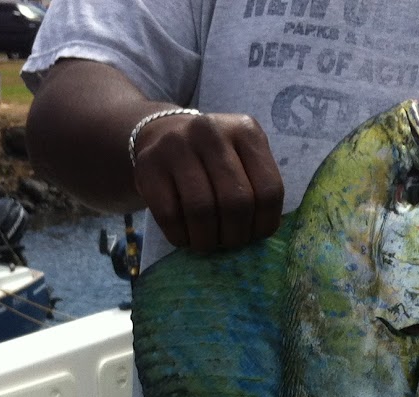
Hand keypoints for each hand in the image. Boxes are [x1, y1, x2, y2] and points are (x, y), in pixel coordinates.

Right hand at [131, 111, 283, 251]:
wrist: (162, 136)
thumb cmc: (212, 159)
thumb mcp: (242, 158)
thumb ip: (256, 187)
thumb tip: (260, 233)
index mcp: (246, 131)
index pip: (269, 191)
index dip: (265, 224)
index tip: (255, 235)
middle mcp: (212, 131)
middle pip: (236, 202)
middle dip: (235, 235)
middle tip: (229, 242)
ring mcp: (177, 145)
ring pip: (202, 211)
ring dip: (208, 240)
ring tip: (209, 242)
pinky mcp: (149, 164)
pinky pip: (170, 216)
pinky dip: (181, 237)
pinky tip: (186, 236)